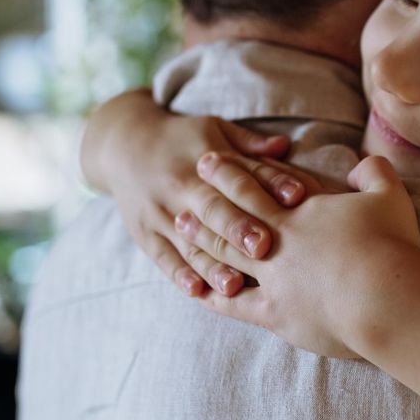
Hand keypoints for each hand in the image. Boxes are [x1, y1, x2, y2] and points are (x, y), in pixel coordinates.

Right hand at [79, 89, 311, 295]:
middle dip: (237, 228)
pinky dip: (179, 274)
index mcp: (206, 158)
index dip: (268, 184)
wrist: (123, 145)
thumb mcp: (214, 129)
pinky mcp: (146, 233)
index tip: (296, 197)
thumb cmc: (182, 139)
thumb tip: (285, 145)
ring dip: (212, 264)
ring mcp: (161, 212)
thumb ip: (250, 143)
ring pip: (189, 241)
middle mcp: (182, 185)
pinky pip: (162, 257)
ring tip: (235, 285)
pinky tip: (197, 291)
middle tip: (263, 246)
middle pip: (213, 208)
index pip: (239, 174)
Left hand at [178, 154, 419, 357]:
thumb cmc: (391, 245)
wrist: (387, 298)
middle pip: (229, 219)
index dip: (228, 172)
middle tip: (182, 197)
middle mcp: (277, 243)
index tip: (208, 161)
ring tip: (180, 232)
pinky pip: (234, 305)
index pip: (253, 187)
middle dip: (204, 206)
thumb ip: (374, 173)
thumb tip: (363, 164)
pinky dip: (214, 296)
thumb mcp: (389, 196)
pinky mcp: (275, 315)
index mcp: (298, 213)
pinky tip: (199, 292)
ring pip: (223, 258)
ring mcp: (272, 280)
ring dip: (199, 244)